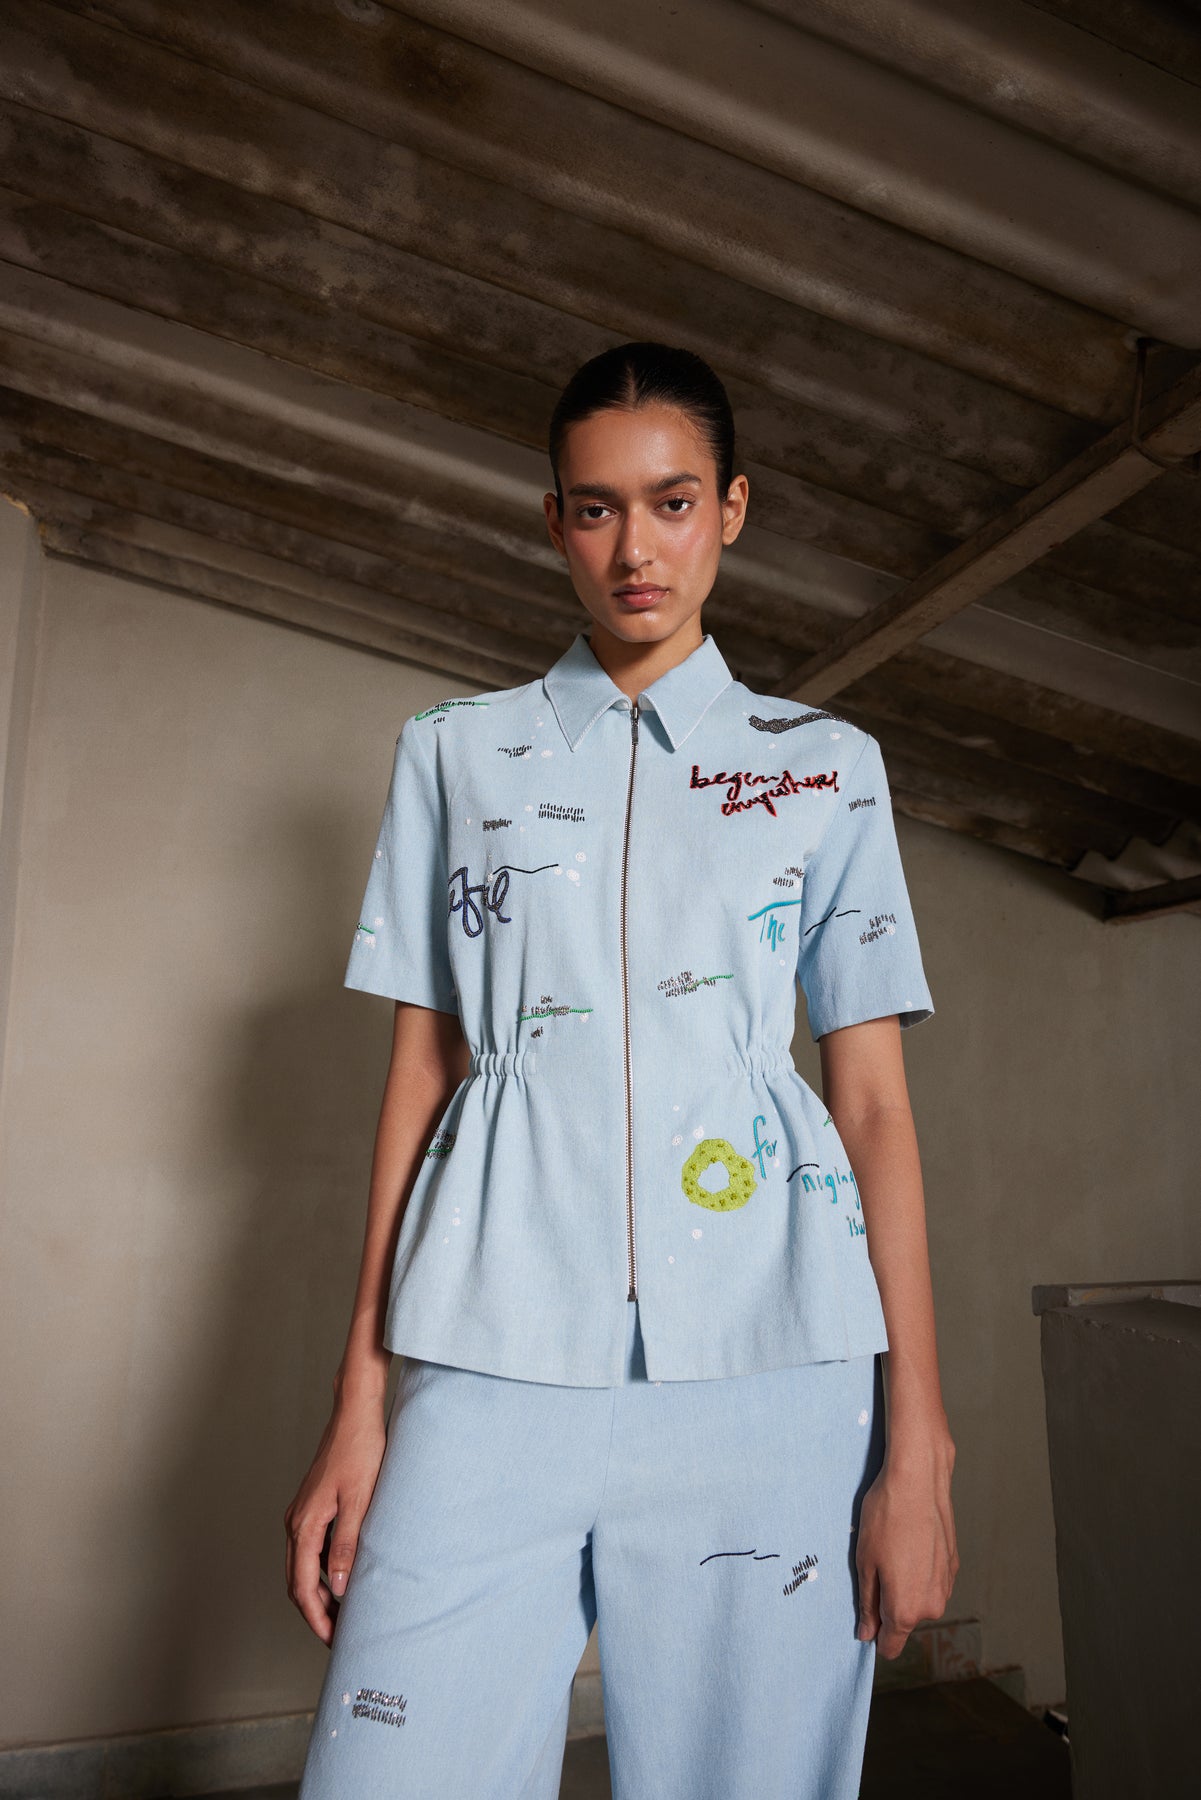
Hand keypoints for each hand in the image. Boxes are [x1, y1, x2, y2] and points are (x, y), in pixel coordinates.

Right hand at [284, 1396, 387, 1644]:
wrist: (356, 1415)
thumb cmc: (360, 1451)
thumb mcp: (361, 1501)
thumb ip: (347, 1546)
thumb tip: (338, 1588)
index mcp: (304, 1525)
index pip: (302, 1586)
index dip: (316, 1618)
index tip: (332, 1640)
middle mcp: (296, 1522)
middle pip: (297, 1581)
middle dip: (316, 1612)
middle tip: (340, 1635)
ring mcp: (302, 1514)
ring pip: (302, 1567)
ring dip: (319, 1592)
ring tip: (345, 1612)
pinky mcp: (313, 1507)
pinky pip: (311, 1549)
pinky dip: (323, 1570)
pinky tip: (345, 1575)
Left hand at [855, 1428, 958, 1659]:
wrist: (918, 1481)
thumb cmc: (886, 1518)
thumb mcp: (865, 1562)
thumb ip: (868, 1604)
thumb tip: (867, 1633)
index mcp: (905, 1610)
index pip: (890, 1645)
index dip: (875, 1634)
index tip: (865, 1617)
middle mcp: (931, 1605)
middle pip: (903, 1621)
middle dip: (888, 1603)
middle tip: (875, 1566)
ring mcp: (946, 1586)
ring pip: (919, 1600)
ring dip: (905, 1585)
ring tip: (893, 1550)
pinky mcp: (953, 1567)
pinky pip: (931, 1581)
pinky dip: (919, 1570)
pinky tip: (909, 1543)